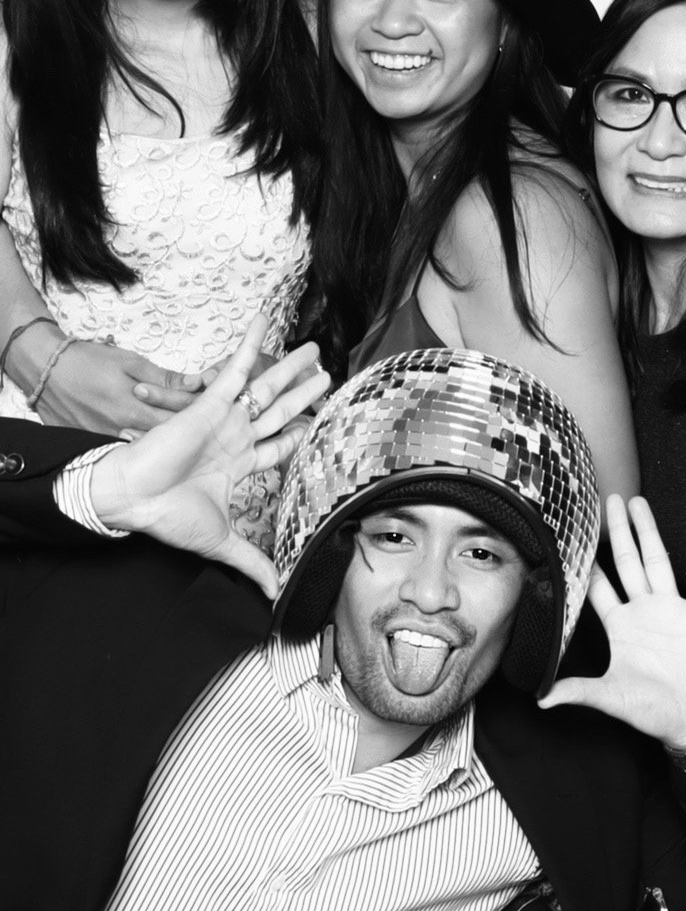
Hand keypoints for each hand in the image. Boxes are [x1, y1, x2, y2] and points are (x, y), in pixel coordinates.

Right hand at [20, 336, 205, 433]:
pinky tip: (155, 447)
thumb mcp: (129, 362)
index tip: (218, 410)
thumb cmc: (86, 361)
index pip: (182, 420)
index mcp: (135, 410)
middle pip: (169, 440)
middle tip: (210, 428)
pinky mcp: (94, 447)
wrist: (44, 370)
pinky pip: (125, 452)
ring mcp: (107, 443)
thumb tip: (196, 385)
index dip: (204, 416)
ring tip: (186, 440)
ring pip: (148, 450)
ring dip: (168, 445)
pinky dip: (142, 450)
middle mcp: (123, 433)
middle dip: (191, 434)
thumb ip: (164, 378)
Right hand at [88, 316, 329, 597]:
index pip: (280, 445)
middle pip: (280, 410)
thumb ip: (252, 562)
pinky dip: (251, 342)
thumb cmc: (167, 517)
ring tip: (316, 349)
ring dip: (291, 368)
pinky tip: (267, 318)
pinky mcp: (209, 404)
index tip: (324, 420)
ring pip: (266, 387)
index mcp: (239, 465)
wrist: (133, 500)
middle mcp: (235, 437)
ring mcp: (224, 418)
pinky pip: (235, 367)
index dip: (302, 433)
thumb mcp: (221, 542)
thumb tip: (275, 592)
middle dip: (305, 393)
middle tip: (327, 374)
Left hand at [538, 494, 685, 751]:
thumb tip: (540, 699)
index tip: (576, 537)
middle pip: (627, 562)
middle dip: (617, 532)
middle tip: (610, 501)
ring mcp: (674, 610)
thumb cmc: (653, 712)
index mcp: (622, 626)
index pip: (599, 588)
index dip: (587, 564)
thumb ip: (578, 691)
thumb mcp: (611, 698)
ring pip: (659, 561)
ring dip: (650, 533)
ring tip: (640, 504)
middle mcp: (645, 611)